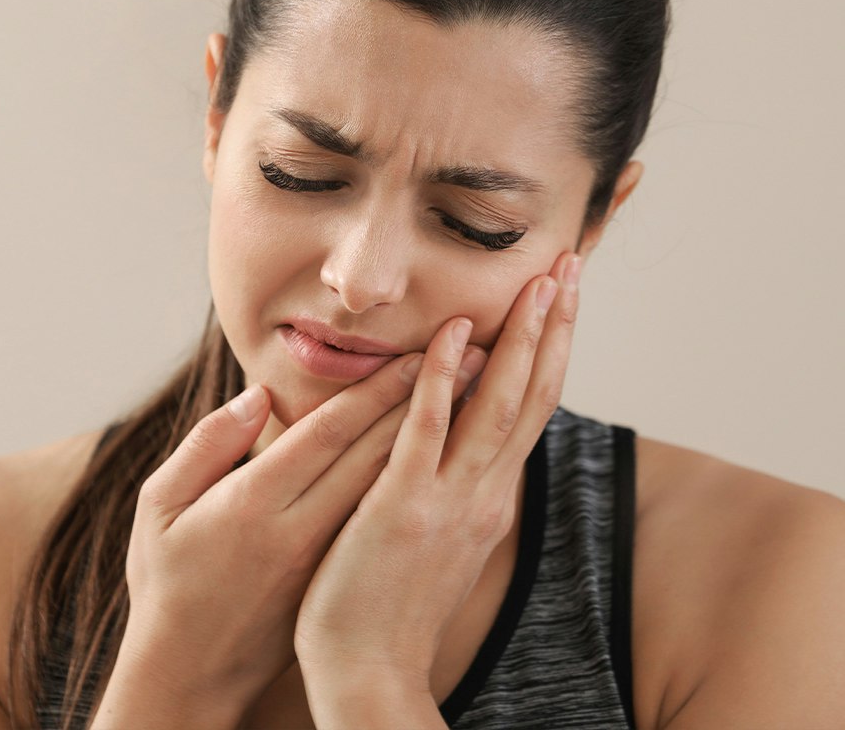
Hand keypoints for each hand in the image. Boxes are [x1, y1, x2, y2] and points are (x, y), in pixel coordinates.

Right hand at [98, 340, 485, 727]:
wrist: (189, 674)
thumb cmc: (168, 582)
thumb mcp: (160, 508)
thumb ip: (207, 445)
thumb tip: (256, 396)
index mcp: (255, 504)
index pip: (329, 433)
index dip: (376, 391)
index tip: (415, 353)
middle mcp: (299, 530)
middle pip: (374, 455)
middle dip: (424, 402)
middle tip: (472, 358)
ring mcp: (324, 560)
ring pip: (390, 487)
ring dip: (435, 438)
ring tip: (474, 396)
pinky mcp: (337, 581)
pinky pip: (385, 521)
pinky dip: (418, 482)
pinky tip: (447, 455)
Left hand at [294, 252, 581, 705]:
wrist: (371, 675)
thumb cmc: (397, 601)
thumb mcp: (450, 534)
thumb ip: (465, 480)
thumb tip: (473, 431)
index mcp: (492, 495)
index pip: (532, 407)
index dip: (552, 348)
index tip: (563, 297)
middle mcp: (485, 493)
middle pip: (531, 395)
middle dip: (554, 327)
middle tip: (570, 266)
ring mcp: (448, 499)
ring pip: (497, 406)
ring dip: (521, 341)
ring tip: (539, 283)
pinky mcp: (402, 507)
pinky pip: (426, 432)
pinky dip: (443, 380)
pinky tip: (454, 334)